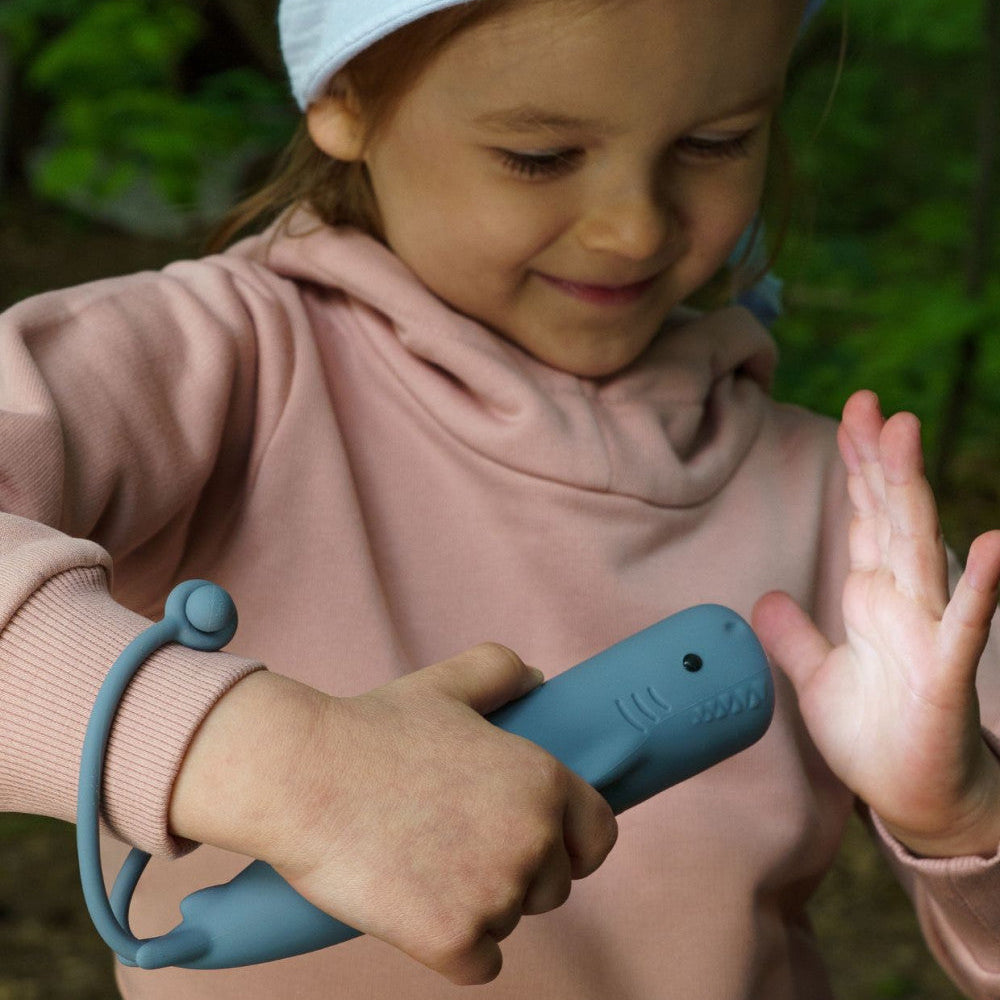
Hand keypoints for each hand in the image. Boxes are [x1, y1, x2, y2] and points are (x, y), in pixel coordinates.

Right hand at [171, 645, 616, 984]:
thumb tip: (537, 678)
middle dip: (514, 875)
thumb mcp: (447, 684)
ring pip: (509, 923)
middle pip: (553, 887)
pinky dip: (453, 948)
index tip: (541, 846)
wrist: (302, 776)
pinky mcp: (453, 938)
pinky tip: (419, 909)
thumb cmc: (372, 729)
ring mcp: (496, 892)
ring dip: (477, 908)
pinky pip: (479, 965)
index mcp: (543, 781)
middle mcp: (533, 837)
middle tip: (455, 845)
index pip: (599, 837)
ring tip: (424, 863)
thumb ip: (501, 671)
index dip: (571, 844)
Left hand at [753, 389, 999, 857]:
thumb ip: (794, 635)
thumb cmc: (874, 736)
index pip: (864, 517)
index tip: (851, 415)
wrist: (913, 799)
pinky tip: (990, 544)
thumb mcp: (816, 678)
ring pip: (917, 547)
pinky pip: (964, 625)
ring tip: (905, 435)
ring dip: (911, 491)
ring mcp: (928, 633)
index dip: (856, 468)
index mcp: (872, 597)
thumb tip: (766, 598)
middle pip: (888, 516)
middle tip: (868, 403)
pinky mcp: (946, 675)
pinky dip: (977, 586)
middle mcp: (902, 602)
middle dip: (877, 459)